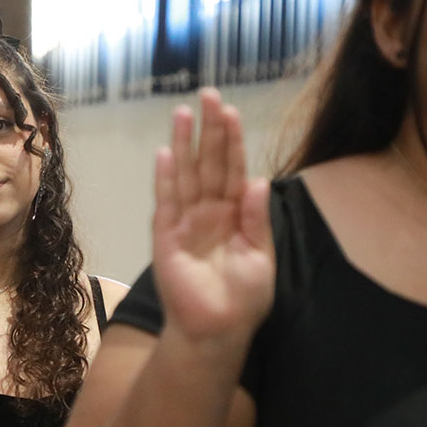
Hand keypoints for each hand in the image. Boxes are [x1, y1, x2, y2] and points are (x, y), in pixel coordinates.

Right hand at [153, 88, 274, 339]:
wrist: (218, 331)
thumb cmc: (243, 299)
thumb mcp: (261, 257)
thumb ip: (256, 219)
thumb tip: (258, 180)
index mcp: (235, 215)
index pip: (233, 169)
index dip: (232, 141)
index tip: (231, 111)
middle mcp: (209, 212)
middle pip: (208, 163)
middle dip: (209, 130)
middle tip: (208, 95)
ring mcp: (186, 223)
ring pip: (186, 175)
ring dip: (185, 144)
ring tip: (183, 112)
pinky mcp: (167, 238)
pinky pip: (167, 203)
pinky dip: (166, 178)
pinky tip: (166, 153)